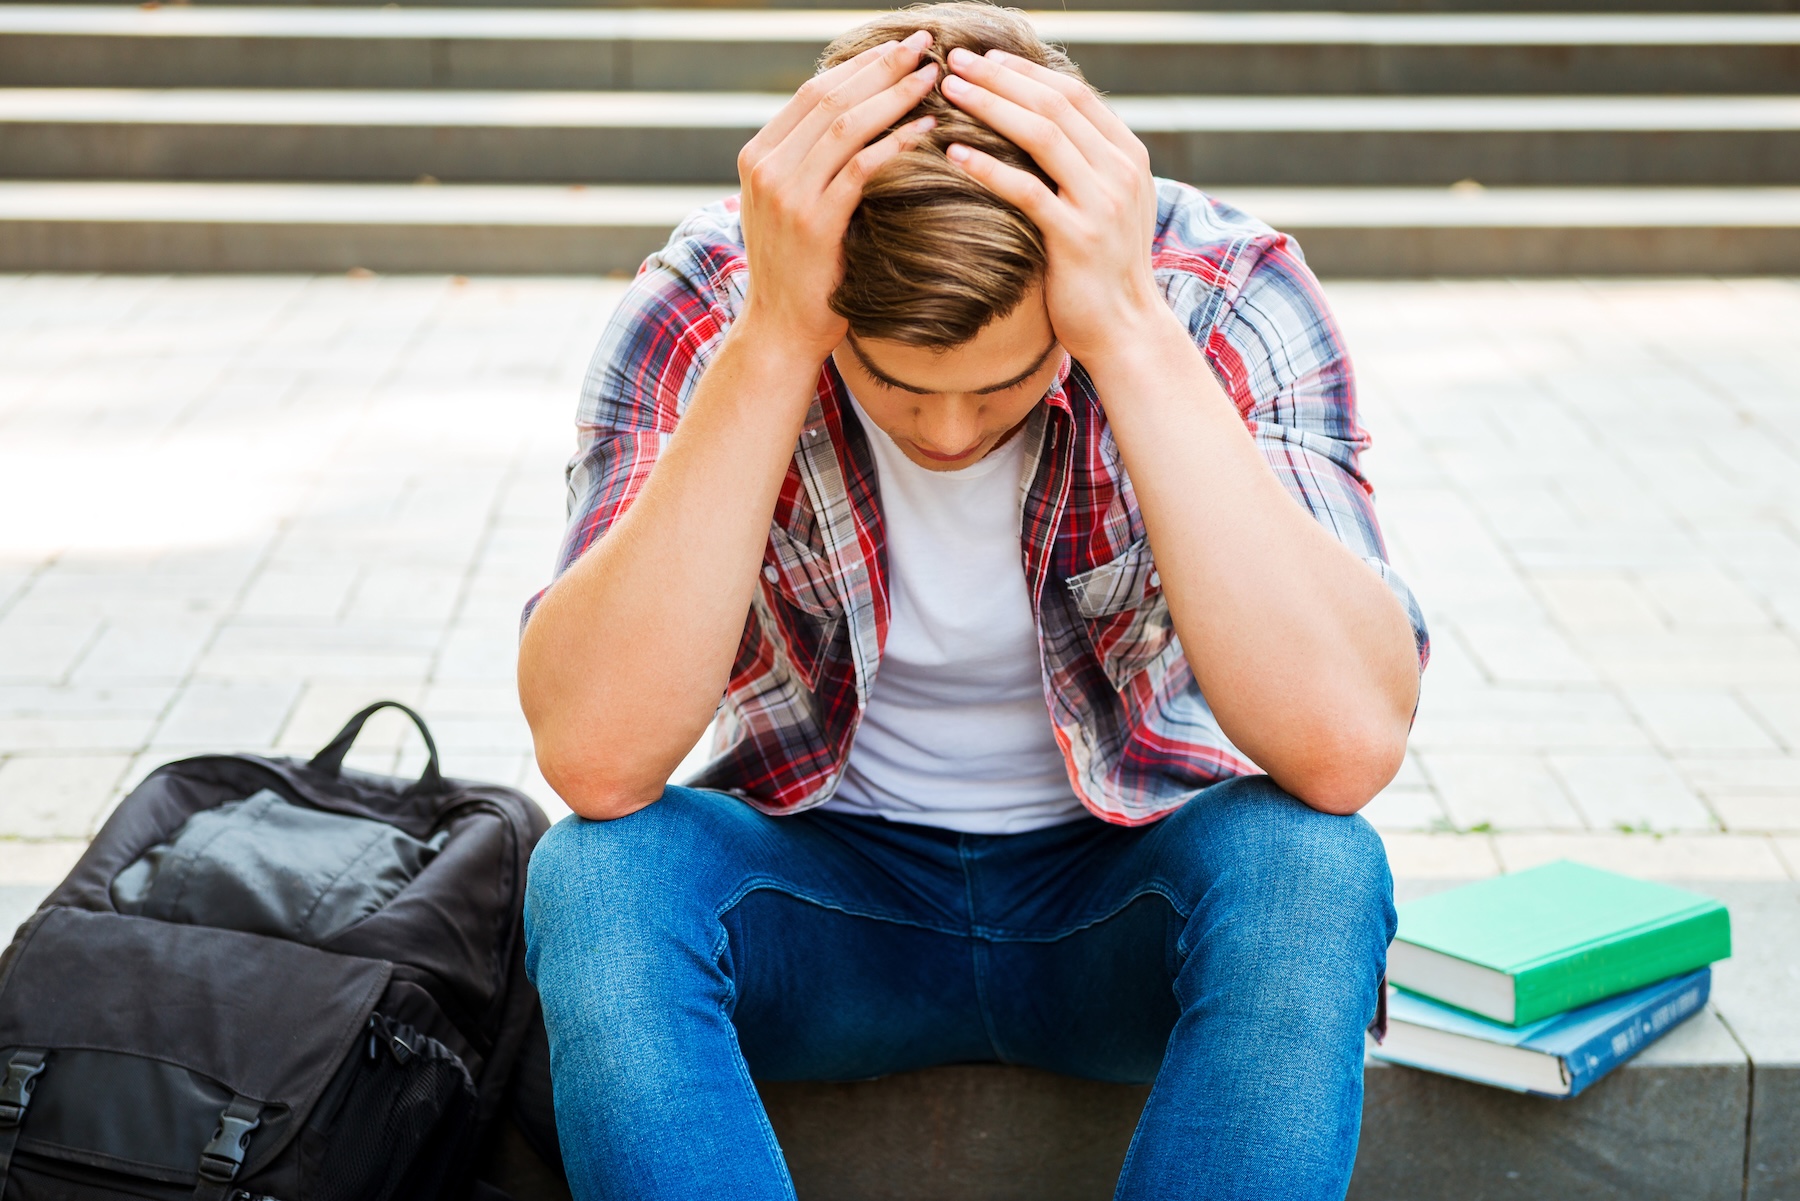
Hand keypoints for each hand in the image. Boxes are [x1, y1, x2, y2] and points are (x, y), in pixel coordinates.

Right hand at [735, 32, 939, 364]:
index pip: (813, 92)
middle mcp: (766, 167)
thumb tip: (857, 122)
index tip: (898, 48)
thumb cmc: (799, 273)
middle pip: (830, 96)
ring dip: (894, 94)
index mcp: (758, 156)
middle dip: (881, 65)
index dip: (859, 65)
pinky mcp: (814, 221)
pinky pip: (862, 166)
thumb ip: (810, 166)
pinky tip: (929, 128)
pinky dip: (897, 141)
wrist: (780, 331)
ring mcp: (786, 193)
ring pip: (846, 123)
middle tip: (924, 43)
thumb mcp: (791, 208)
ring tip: (933, 76)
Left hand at [939, 48, 1163, 364]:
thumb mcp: (1104, 205)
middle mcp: (1121, 171)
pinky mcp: (1078, 238)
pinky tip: (954, 152)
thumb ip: (1083, 166)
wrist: (1126, 329)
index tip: (984, 58)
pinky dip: (989, 166)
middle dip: (1001, 77)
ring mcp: (1102, 203)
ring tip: (949, 91)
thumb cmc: (1102, 270)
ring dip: (991, 106)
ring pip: (1042, 135)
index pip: (1074, 94)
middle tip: (955, 60)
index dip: (1026, 71)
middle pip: (1055, 104)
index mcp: (1128, 155)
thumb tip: (1036, 126)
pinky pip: (1027, 190)